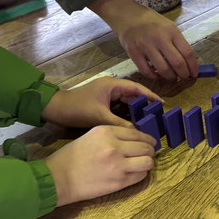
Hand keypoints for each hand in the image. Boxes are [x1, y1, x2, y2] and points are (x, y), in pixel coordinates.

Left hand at [41, 77, 162, 127]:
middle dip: (145, 105)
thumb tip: (138, 132)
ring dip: (136, 111)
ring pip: (127, 102)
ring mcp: (106, 95)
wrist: (55, 110)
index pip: (137, 88)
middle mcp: (111, 87)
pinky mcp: (102, 103)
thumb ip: (120, 124)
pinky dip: (127, 115)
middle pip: (133, 95)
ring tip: (149, 121)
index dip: (150, 96)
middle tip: (158, 116)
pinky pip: (119, 108)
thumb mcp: (100, 117)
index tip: (162, 104)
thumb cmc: (77, 109)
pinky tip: (134, 124)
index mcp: (112, 85)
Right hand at [45, 125, 155, 205]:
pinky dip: (141, 173)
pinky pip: (141, 176)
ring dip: (147, 162)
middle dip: (150, 150)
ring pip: (148, 161)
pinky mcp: (119, 181)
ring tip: (142, 164)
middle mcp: (115, 146)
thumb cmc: (71, 157)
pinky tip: (134, 173)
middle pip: (146, 146)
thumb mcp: (91, 136)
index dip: (147, 138)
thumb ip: (112, 135)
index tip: (150, 142)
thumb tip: (134, 139)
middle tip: (148, 153)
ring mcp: (118, 165)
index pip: (137, 132)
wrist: (58, 178)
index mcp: (106, 131)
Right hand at [89, 0, 197, 80]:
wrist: (127, 15)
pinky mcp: (134, 53)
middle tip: (184, 77)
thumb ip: (178, 42)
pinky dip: (155, 76)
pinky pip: (147, 71)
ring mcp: (145, 46)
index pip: (187, 52)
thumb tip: (189, 63)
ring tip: (172, 76)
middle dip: (184, 74)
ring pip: (163, 69)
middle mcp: (159, 38)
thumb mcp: (168, 27)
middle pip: (177, 63)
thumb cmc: (151, 22)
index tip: (194, 74)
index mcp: (171, 31)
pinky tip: (158, 75)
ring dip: (171, 77)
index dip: (193, 66)